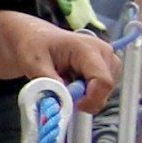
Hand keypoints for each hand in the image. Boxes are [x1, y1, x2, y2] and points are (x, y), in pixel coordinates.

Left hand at [0, 11, 120, 111]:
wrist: (35, 37)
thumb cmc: (34, 45)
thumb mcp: (34, 63)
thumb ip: (49, 82)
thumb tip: (63, 99)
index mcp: (88, 48)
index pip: (103, 81)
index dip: (90, 99)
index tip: (71, 105)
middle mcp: (103, 52)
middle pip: (107, 88)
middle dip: (86, 99)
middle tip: (64, 94)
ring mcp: (107, 60)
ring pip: (105, 91)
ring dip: (86, 96)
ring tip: (66, 85)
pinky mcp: (106, 68)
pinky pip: (102, 90)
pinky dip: (88, 93)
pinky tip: (73, 84)